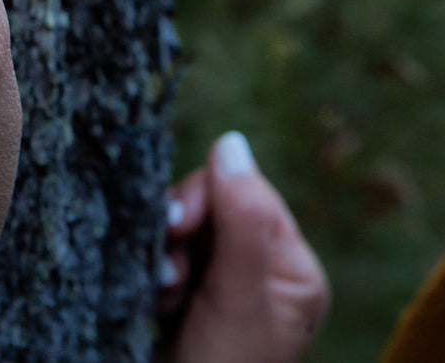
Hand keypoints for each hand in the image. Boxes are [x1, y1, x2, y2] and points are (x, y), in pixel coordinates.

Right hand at [158, 132, 329, 362]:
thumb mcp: (237, 297)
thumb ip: (240, 219)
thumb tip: (232, 140)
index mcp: (292, 267)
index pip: (244, 190)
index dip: (203, 199)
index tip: (174, 231)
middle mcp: (264, 272)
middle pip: (211, 206)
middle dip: (178, 232)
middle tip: (168, 276)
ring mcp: (226, 288)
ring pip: (182, 232)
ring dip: (162, 255)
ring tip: (161, 296)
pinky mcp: (192, 303)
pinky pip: (166, 260)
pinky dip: (152, 276)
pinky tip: (154, 303)